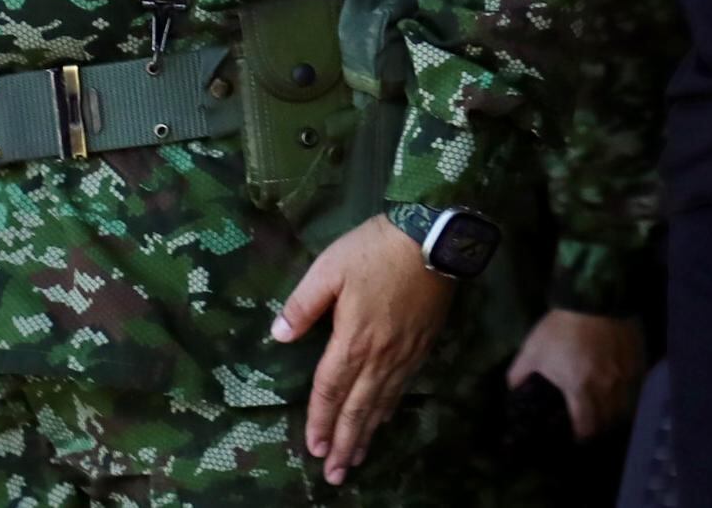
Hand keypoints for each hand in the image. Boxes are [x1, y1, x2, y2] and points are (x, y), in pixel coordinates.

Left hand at [273, 215, 456, 481]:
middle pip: (358, 408)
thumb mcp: (329, 268)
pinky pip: (404, 387)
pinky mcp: (423, 345)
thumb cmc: (375, 250)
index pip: (331, 390)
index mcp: (353, 340)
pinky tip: (385, 419)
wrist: (433, 237)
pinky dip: (391, 409)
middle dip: (345, 443)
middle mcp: (380, 355)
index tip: (314, 448)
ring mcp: (404, 353)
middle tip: (335, 474)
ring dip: (367, 434)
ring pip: (382, 403)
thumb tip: (278, 335)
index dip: (320, 420)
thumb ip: (303, 304)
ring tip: (357, 459)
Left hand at [506, 308, 646, 439]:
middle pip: (608, 420)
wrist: (593, 297)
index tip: (577, 436)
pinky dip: (628, 392)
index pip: (586, 425)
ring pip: (625, 406)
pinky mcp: (638, 360)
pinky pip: (635, 386)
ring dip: (616, 412)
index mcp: (580, 388)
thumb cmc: (561, 327)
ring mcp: (625, 375)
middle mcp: (606, 388)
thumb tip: (512, 389)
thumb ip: (520, 373)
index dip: (582, 435)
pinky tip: (622, 388)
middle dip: (600, 426)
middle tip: (593, 424)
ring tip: (608, 410)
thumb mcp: (533, 349)